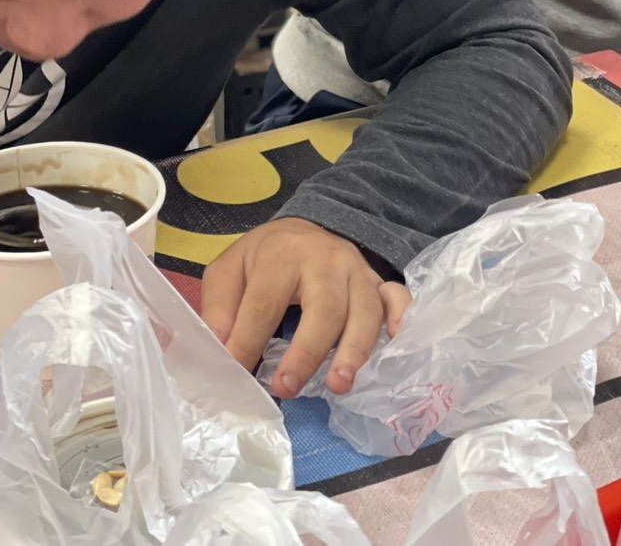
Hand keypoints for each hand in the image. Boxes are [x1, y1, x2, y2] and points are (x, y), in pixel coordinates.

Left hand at [201, 216, 409, 399]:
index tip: (238, 376)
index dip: (249, 342)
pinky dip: (401, 317)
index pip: (265, 303)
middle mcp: (325, 260)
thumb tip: (221, 348)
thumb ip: (219, 307)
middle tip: (287, 388)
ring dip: (354, 349)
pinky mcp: (378, 282)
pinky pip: (397, 297)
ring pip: (365, 310)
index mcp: (282, 255)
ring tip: (339, 385)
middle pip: (323, 307)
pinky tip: (397, 341)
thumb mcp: (230, 270)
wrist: (304, 230)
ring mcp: (357, 271)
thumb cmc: (265, 259)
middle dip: (307, 352)